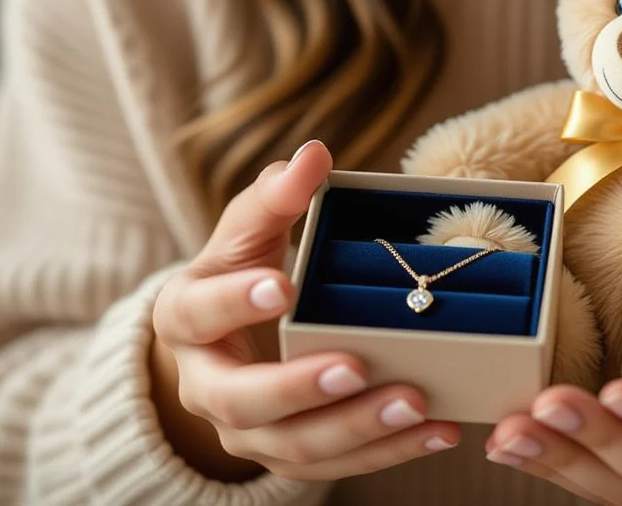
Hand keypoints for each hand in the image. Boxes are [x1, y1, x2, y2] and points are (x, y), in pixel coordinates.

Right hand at [150, 141, 459, 481]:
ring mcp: (245, 431)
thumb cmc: (244, 272)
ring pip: (292, 446)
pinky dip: (387, 452)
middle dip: (300, 388)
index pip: (199, 313)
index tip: (283, 285)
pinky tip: (436, 430)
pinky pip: (334, 466)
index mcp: (186, 319)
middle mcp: (205, 386)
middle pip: (242, 401)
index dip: (235, 302)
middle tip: (355, 367)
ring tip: (414, 404)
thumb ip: (277, 196)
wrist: (224, 343)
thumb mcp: (251, 230)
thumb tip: (312, 155)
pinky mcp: (287, 455)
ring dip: (356, 429)